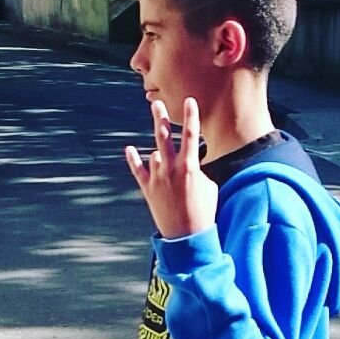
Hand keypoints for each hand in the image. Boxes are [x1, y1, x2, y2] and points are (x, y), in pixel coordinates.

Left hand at [125, 97, 217, 239]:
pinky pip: (138, 170)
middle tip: (156, 103)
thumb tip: (190, 163)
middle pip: (163, 137)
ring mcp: (157, 178)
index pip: (191, 135)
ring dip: (160, 153)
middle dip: (161, 118)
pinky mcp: (148, 189)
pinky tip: (129, 149)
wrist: (187, 237)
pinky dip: (134, 160)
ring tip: (165, 153)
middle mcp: (171, 169)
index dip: (191, 116)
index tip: (189, 101)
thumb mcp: (209, 187)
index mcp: (190, 167)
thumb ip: (198, 170)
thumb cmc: (203, 212)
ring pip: (154, 154)